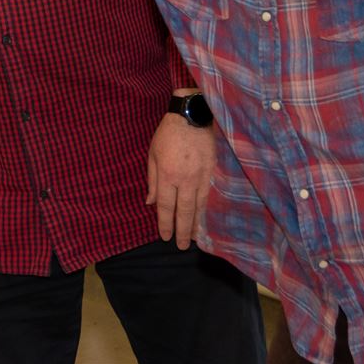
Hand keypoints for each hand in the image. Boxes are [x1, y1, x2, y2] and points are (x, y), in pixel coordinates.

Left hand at [146, 110, 214, 248]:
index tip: (165, 236)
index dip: (165, 223)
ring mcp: (201, 176)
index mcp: (167, 174)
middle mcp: (185, 179)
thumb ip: (152, 179)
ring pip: (199, 206)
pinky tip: (206, 219)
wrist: (192, 116)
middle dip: (182, 230)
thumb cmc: (168, 134)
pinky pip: (209, 196)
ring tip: (195, 238)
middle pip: (184, 211)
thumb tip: (150, 202)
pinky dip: (207, 210)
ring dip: (197, 224)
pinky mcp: (213, 172)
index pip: (165, 206)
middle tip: (182, 246)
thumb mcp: (153, 154)